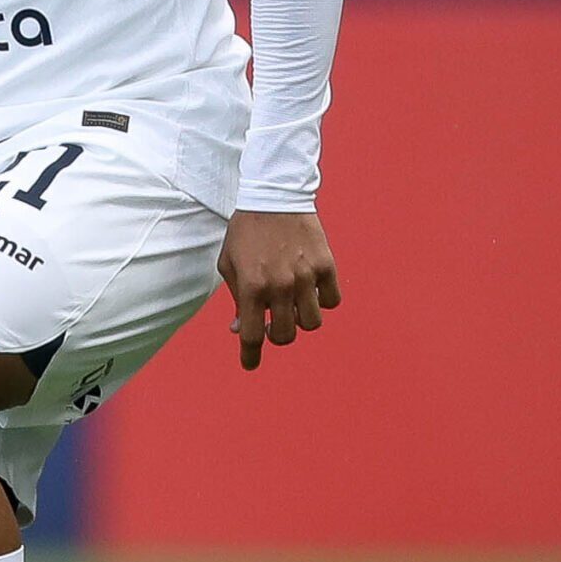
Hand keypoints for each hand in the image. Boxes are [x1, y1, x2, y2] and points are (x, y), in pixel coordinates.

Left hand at [217, 210, 341, 370]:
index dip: (250, 355)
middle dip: (277, 336)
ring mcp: (306, 276)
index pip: (252, 335)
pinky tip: (311, 290)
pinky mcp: (327, 266)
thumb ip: (236, 298)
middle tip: (273, 324)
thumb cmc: (246, 232)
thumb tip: (240, 328)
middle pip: (286, 335)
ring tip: (293, 304)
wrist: (273, 196)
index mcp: (251, 286)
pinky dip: (322, 301)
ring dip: (301, 320)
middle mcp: (280, 285)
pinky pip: (332, 301)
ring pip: (312, 323)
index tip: (249, 365)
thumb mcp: (229, 264)